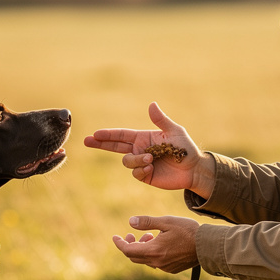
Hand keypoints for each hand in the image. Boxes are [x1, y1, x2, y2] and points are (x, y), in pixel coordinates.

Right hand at [84, 102, 214, 197]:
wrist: (194, 169)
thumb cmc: (186, 148)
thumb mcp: (175, 131)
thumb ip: (161, 120)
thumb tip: (151, 104)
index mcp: (143, 137)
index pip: (121, 135)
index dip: (108, 134)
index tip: (95, 134)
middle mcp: (140, 149)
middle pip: (115, 147)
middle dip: (101, 144)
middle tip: (86, 141)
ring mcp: (141, 163)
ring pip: (127, 161)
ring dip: (136, 159)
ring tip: (151, 159)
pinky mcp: (145, 175)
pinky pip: (135, 173)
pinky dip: (141, 169)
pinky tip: (151, 167)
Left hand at [112, 215, 199, 273]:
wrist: (207, 245)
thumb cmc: (188, 230)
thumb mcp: (166, 221)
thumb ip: (147, 222)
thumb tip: (130, 222)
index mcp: (153, 251)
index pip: (127, 250)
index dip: (119, 243)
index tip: (114, 237)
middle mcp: (156, 262)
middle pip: (134, 257)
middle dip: (130, 245)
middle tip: (133, 234)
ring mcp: (164, 268)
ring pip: (145, 260)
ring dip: (143, 249)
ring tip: (150, 236)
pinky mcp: (172, 269)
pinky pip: (156, 263)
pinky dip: (152, 254)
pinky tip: (160, 243)